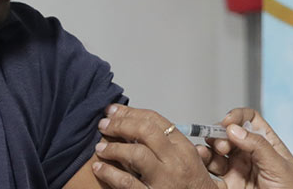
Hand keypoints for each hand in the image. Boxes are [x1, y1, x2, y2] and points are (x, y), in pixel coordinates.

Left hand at [93, 104, 218, 188]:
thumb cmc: (193, 187)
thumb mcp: (189, 160)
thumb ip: (167, 143)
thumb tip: (136, 126)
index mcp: (184, 148)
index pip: (156, 120)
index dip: (131, 112)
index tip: (115, 111)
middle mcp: (175, 162)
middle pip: (145, 132)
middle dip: (120, 124)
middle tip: (105, 124)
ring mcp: (164, 181)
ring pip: (136, 155)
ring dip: (113, 148)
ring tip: (100, 147)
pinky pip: (127, 183)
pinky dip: (109, 173)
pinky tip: (99, 168)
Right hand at [203, 108, 292, 188]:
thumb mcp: (279, 167)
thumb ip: (258, 146)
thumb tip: (234, 129)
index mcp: (267, 144)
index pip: (250, 120)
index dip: (237, 117)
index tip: (228, 122)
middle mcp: (250, 155)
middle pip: (228, 135)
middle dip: (219, 135)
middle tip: (220, 146)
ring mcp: (238, 171)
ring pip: (216, 153)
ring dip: (207, 150)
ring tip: (202, 153)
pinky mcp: (228, 187)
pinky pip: (211, 173)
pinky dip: (202, 166)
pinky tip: (200, 164)